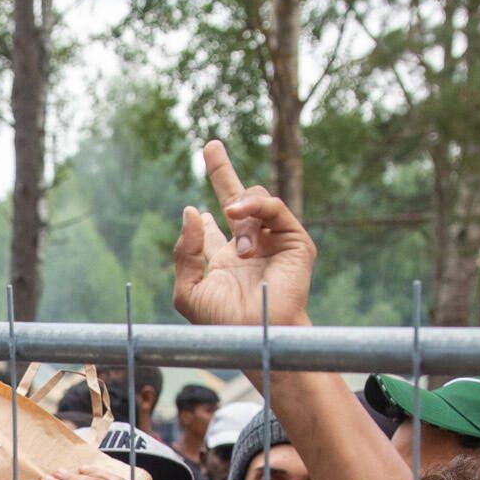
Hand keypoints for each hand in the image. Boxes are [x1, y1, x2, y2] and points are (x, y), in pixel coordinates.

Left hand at [172, 141, 316, 329]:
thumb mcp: (188, 290)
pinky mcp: (293, 241)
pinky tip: (238, 212)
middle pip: (235, 199)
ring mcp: (272, 241)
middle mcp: (248, 246)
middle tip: (211, 146)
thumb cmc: (221, 321)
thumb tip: (191, 210)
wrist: (255, 333)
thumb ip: (185, 251)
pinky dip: (256, 204)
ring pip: (254, 200)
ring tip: (234, 236)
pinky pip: (274, 208)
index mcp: (222, 258)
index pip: (211, 227)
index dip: (202, 219)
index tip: (196, 212)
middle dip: (222, 172)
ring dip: (239, 210)